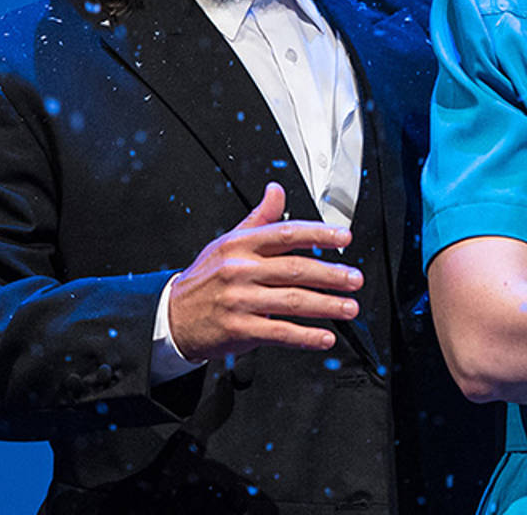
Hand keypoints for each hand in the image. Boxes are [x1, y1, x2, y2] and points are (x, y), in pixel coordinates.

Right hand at [166, 182, 362, 358]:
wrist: (171, 316)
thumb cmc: (204, 279)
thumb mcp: (227, 242)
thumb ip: (258, 218)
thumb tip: (276, 191)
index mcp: (241, 245)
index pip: (286, 233)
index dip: (319, 234)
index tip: (344, 237)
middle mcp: (241, 270)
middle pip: (295, 269)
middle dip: (331, 274)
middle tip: (355, 279)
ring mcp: (240, 300)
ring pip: (292, 301)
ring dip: (326, 306)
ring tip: (349, 307)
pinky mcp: (239, 329)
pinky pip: (280, 332)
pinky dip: (306, 336)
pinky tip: (325, 336)